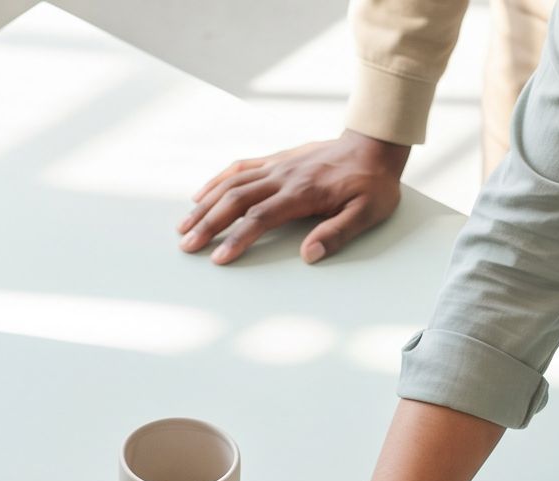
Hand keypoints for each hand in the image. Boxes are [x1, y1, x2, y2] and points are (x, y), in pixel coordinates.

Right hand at [180, 132, 409, 264]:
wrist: (374, 145)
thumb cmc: (372, 183)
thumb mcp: (367, 213)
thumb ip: (337, 233)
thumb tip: (309, 255)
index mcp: (303, 192)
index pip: (261, 217)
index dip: (237, 238)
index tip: (218, 258)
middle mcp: (283, 176)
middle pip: (236, 200)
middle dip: (208, 224)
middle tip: (187, 246)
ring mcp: (277, 165)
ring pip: (232, 183)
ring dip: (205, 205)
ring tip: (184, 226)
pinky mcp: (275, 160)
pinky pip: (239, 168)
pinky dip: (216, 181)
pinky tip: (200, 196)